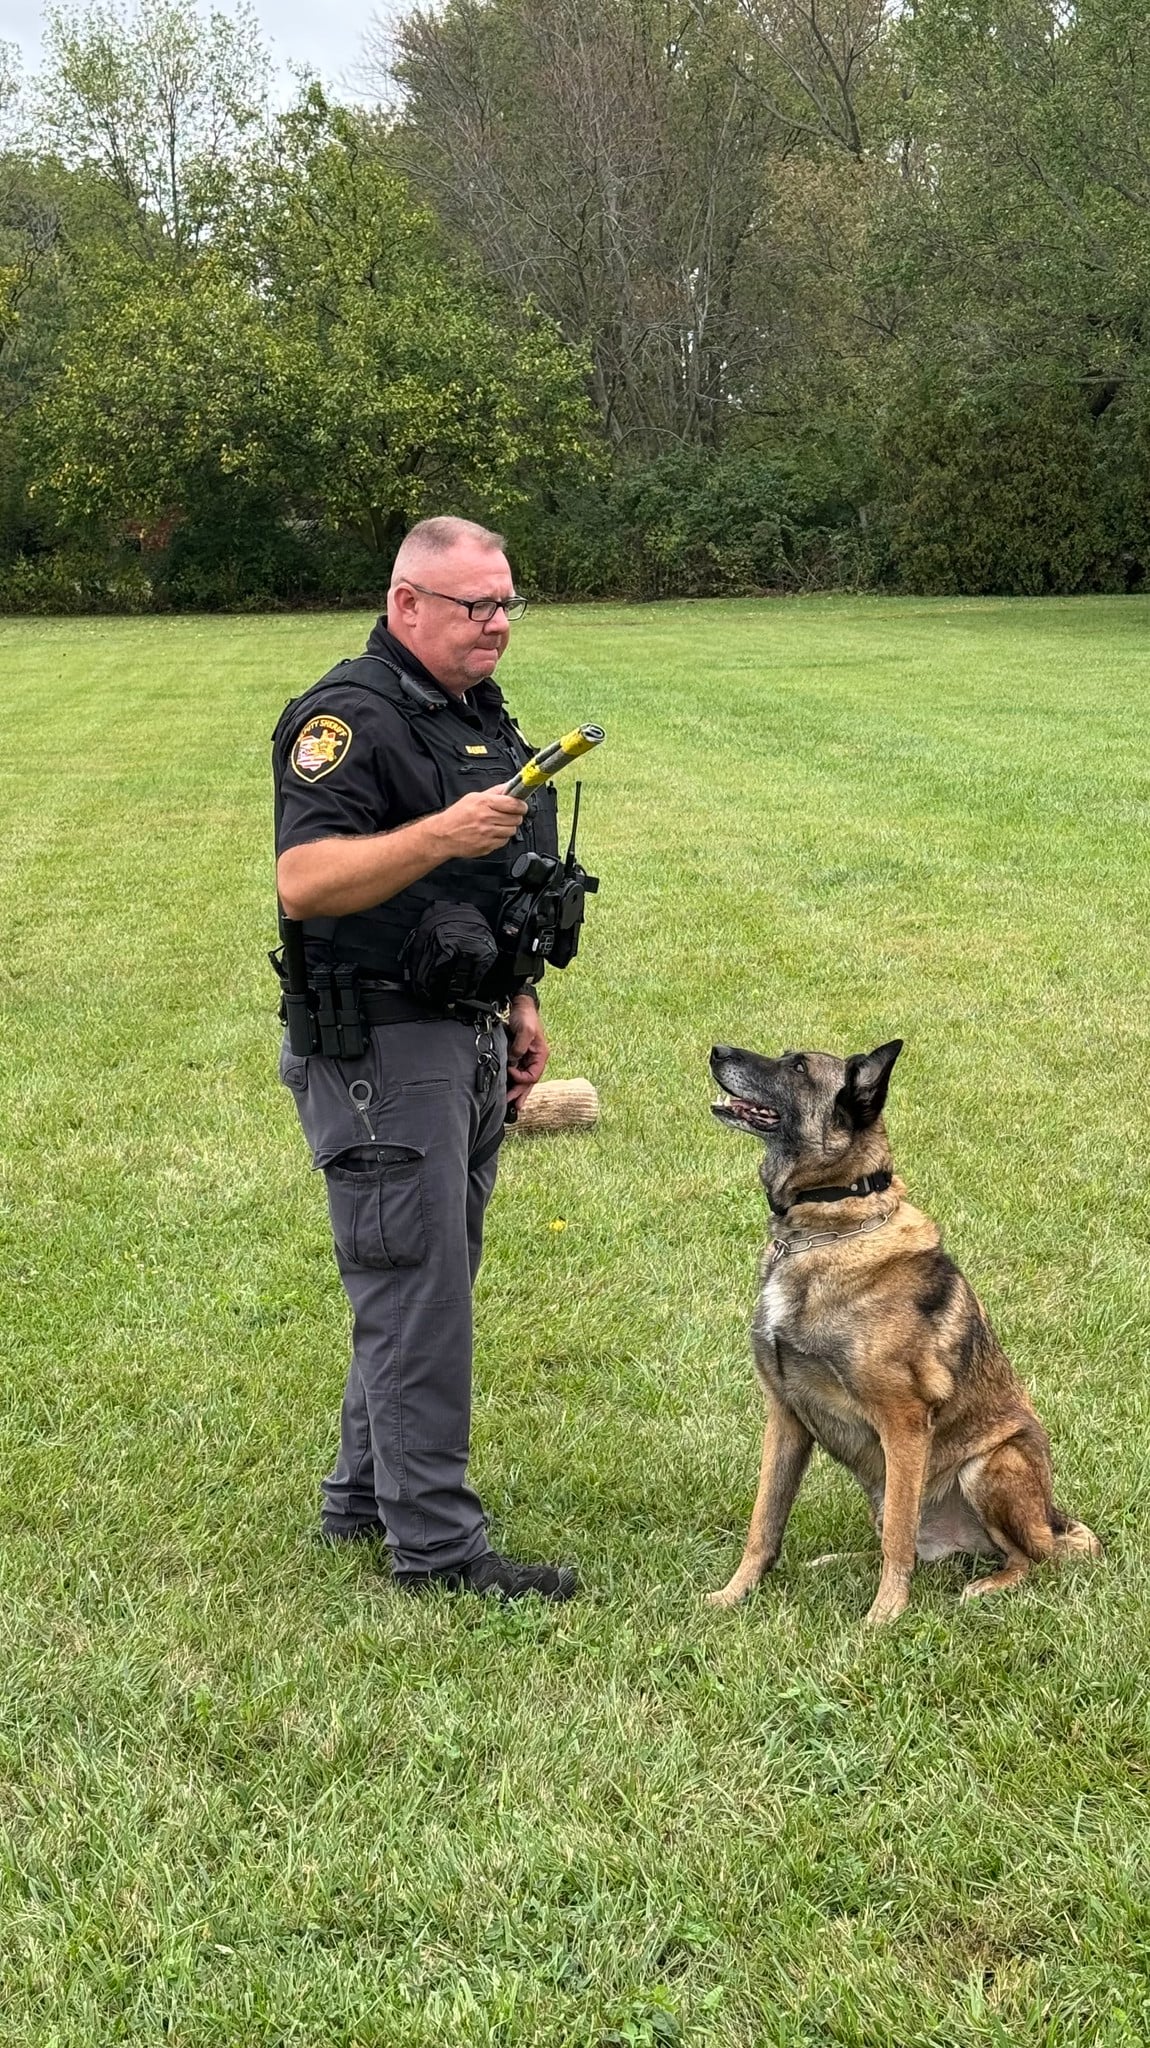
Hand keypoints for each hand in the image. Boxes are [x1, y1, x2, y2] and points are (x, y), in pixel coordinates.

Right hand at [435, 790, 526, 858]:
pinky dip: (501, 837)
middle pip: (516, 818)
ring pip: (512, 830)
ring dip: (508, 827)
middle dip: (515, 816)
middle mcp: (487, 818)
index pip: (514, 804)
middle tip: (509, 815)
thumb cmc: (456, 816)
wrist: (443, 835)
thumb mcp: (473, 797)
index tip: (521, 805)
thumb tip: (509, 787)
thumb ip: (494, 792)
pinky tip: (492, 833)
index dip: (521, 805)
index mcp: (484, 803)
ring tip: (498, 824)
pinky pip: (504, 841)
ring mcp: (488, 833)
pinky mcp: (488, 846)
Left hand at [506, 994, 549, 1109]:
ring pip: (523, 1080)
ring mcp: (527, 1058)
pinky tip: (508, 1089)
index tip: (509, 1072)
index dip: (521, 1078)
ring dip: (517, 1091)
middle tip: (514, 1107)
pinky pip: (517, 1072)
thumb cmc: (526, 1016)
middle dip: (521, 1094)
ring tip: (512, 1105)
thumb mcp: (525, 1031)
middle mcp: (535, 1059)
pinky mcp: (519, 1055)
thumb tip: (513, 1061)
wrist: (521, 1005)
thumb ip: (519, 1048)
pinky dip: (513, 1081)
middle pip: (529, 1082)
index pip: (533, 1075)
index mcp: (541, 1055)